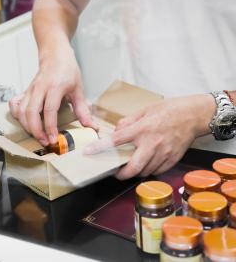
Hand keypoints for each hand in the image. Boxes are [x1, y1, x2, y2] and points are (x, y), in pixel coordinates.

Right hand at [9, 45, 97, 145]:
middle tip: (44, 141)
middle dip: (36, 130)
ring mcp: (30, 90)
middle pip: (31, 112)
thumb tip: (91, 126)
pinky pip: (15, 105)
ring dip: (27, 126)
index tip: (53, 139)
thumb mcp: (78, 89)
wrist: (55, 54)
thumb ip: (83, 110)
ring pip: (21, 111)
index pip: (49, 110)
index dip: (50, 127)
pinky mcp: (25, 91)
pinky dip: (17, 116)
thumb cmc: (67, 70)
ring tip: (38, 135)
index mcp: (55, 86)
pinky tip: (25, 122)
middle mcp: (40, 88)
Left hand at [84, 94, 215, 179]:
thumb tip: (117, 132)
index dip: (100, 147)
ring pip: (145, 172)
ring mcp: (163, 153)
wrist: (194, 115)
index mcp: (142, 129)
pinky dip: (148, 170)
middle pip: (133, 167)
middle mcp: (152, 143)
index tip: (89, 152)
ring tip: (130, 167)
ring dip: (135, 172)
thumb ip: (128, 122)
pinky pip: (157, 171)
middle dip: (121, 174)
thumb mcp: (145, 110)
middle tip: (115, 172)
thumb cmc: (169, 110)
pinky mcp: (172, 160)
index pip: (116, 141)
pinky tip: (145, 164)